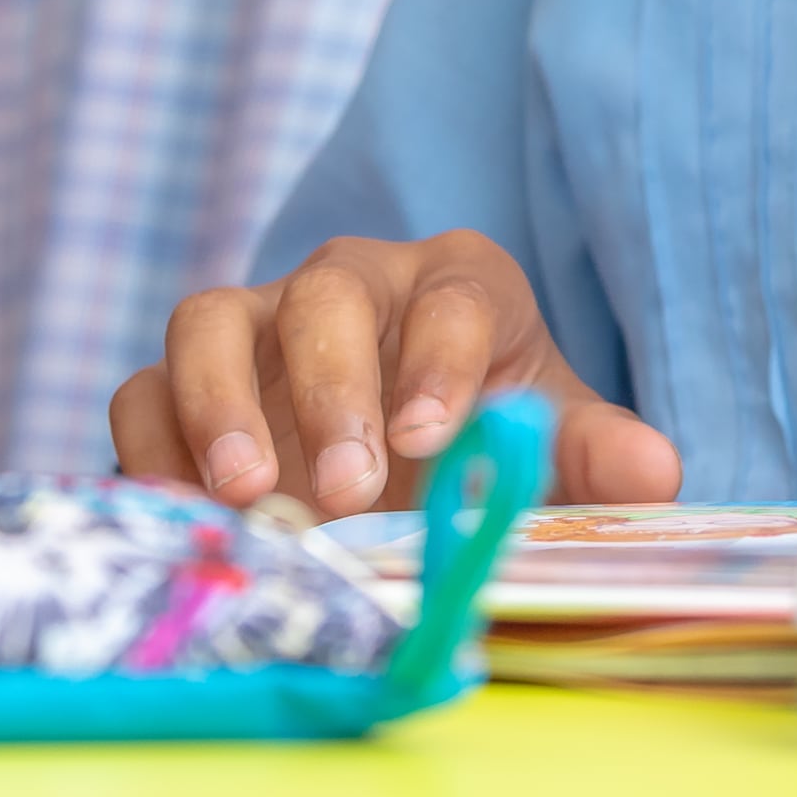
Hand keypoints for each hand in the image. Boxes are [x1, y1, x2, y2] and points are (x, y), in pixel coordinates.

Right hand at [105, 231, 683, 515]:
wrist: (407, 464)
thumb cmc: (487, 439)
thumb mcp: (551, 446)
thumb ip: (598, 456)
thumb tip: (654, 471)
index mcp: (458, 286)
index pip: (453, 296)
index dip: (440, 359)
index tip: (430, 436)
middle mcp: (348, 284)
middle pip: (325, 293)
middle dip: (333, 386)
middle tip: (347, 484)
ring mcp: (254, 327)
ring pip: (209, 318)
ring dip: (218, 401)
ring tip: (246, 492)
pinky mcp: (182, 384)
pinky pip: (141, 389)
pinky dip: (150, 443)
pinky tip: (184, 512)